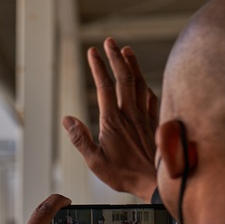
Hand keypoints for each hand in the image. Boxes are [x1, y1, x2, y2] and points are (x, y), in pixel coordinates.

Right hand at [64, 38, 159, 199]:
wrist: (157, 182)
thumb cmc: (124, 175)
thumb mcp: (95, 162)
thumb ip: (80, 139)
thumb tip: (67, 119)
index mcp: (113, 121)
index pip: (104, 86)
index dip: (98, 66)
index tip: (92, 51)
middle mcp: (130, 113)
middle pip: (124, 77)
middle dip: (115, 57)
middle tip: (109, 41)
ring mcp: (145, 116)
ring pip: (140, 83)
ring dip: (132, 64)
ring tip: (126, 50)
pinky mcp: (155, 121)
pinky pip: (151, 96)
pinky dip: (146, 83)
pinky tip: (143, 79)